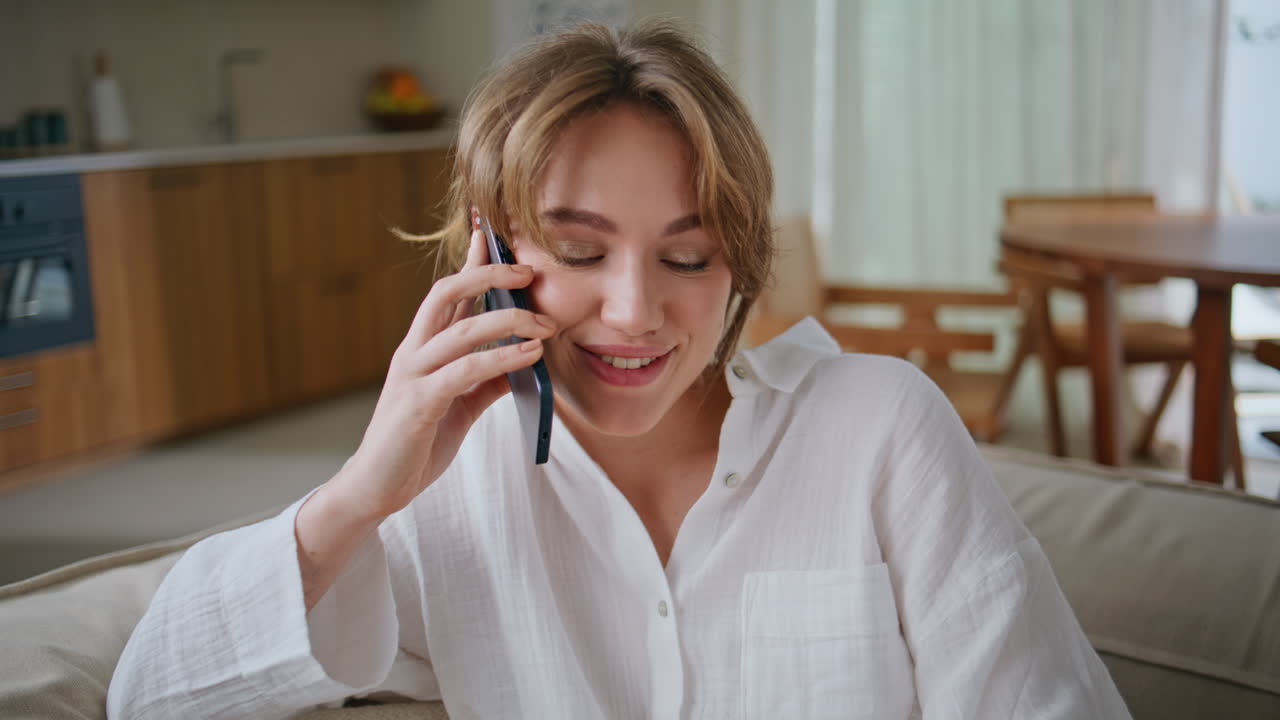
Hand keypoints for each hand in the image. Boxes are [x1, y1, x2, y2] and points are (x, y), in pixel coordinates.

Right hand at [328, 220, 555, 521]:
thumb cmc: (416, 444)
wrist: (376, 489)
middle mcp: (414, 352)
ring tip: (546, 325)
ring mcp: (413, 375)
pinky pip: (464, 371)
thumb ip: (487, 379)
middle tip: (530, 272)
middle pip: (447, 292)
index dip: (472, 260)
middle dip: (489, 274)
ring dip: (509, 322)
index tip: (495, 230)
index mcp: (423, 347)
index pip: (449, 292)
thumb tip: (527, 357)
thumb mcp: (461, 405)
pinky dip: (500, 359)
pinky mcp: (418, 404)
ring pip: (461, 329)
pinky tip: (529, 355)